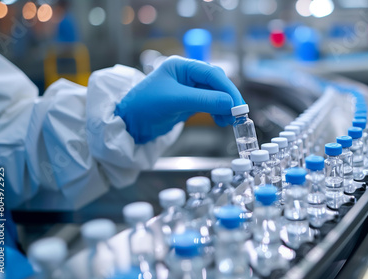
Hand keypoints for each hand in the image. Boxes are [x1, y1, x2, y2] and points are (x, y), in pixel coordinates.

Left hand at [115, 56, 243, 143]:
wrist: (129, 123)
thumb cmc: (144, 106)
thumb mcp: (175, 101)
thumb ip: (204, 100)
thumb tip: (230, 103)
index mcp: (182, 66)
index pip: (212, 73)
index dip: (227, 88)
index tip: (237, 104)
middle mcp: (187, 74)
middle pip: (216, 83)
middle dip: (228, 98)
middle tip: (238, 114)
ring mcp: (188, 88)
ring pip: (215, 94)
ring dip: (224, 106)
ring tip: (230, 120)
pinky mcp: (188, 102)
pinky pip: (209, 104)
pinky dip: (218, 112)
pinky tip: (221, 121)